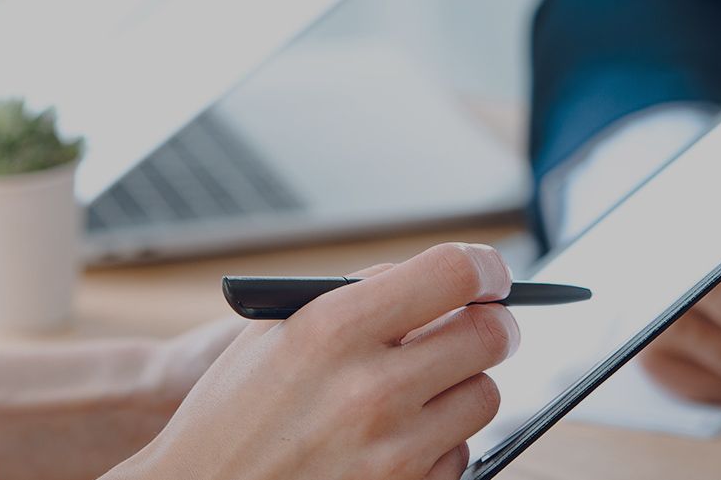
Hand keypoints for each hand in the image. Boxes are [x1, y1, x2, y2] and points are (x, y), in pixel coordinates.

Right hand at [105, 243, 519, 479]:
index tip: (489, 273)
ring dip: (462, 386)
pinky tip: (397, 438)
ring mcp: (392, 451)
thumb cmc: (230, 416)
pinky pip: (461, 453)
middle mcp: (369, 389)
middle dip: (490, 325)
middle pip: (489, 336)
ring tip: (422, 388)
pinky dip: (440, 442)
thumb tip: (440, 283)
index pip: (452, 275)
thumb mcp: (271, 335)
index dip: (483, 267)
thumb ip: (354, 299)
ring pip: (485, 396)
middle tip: (480, 325)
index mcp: (331, 329)